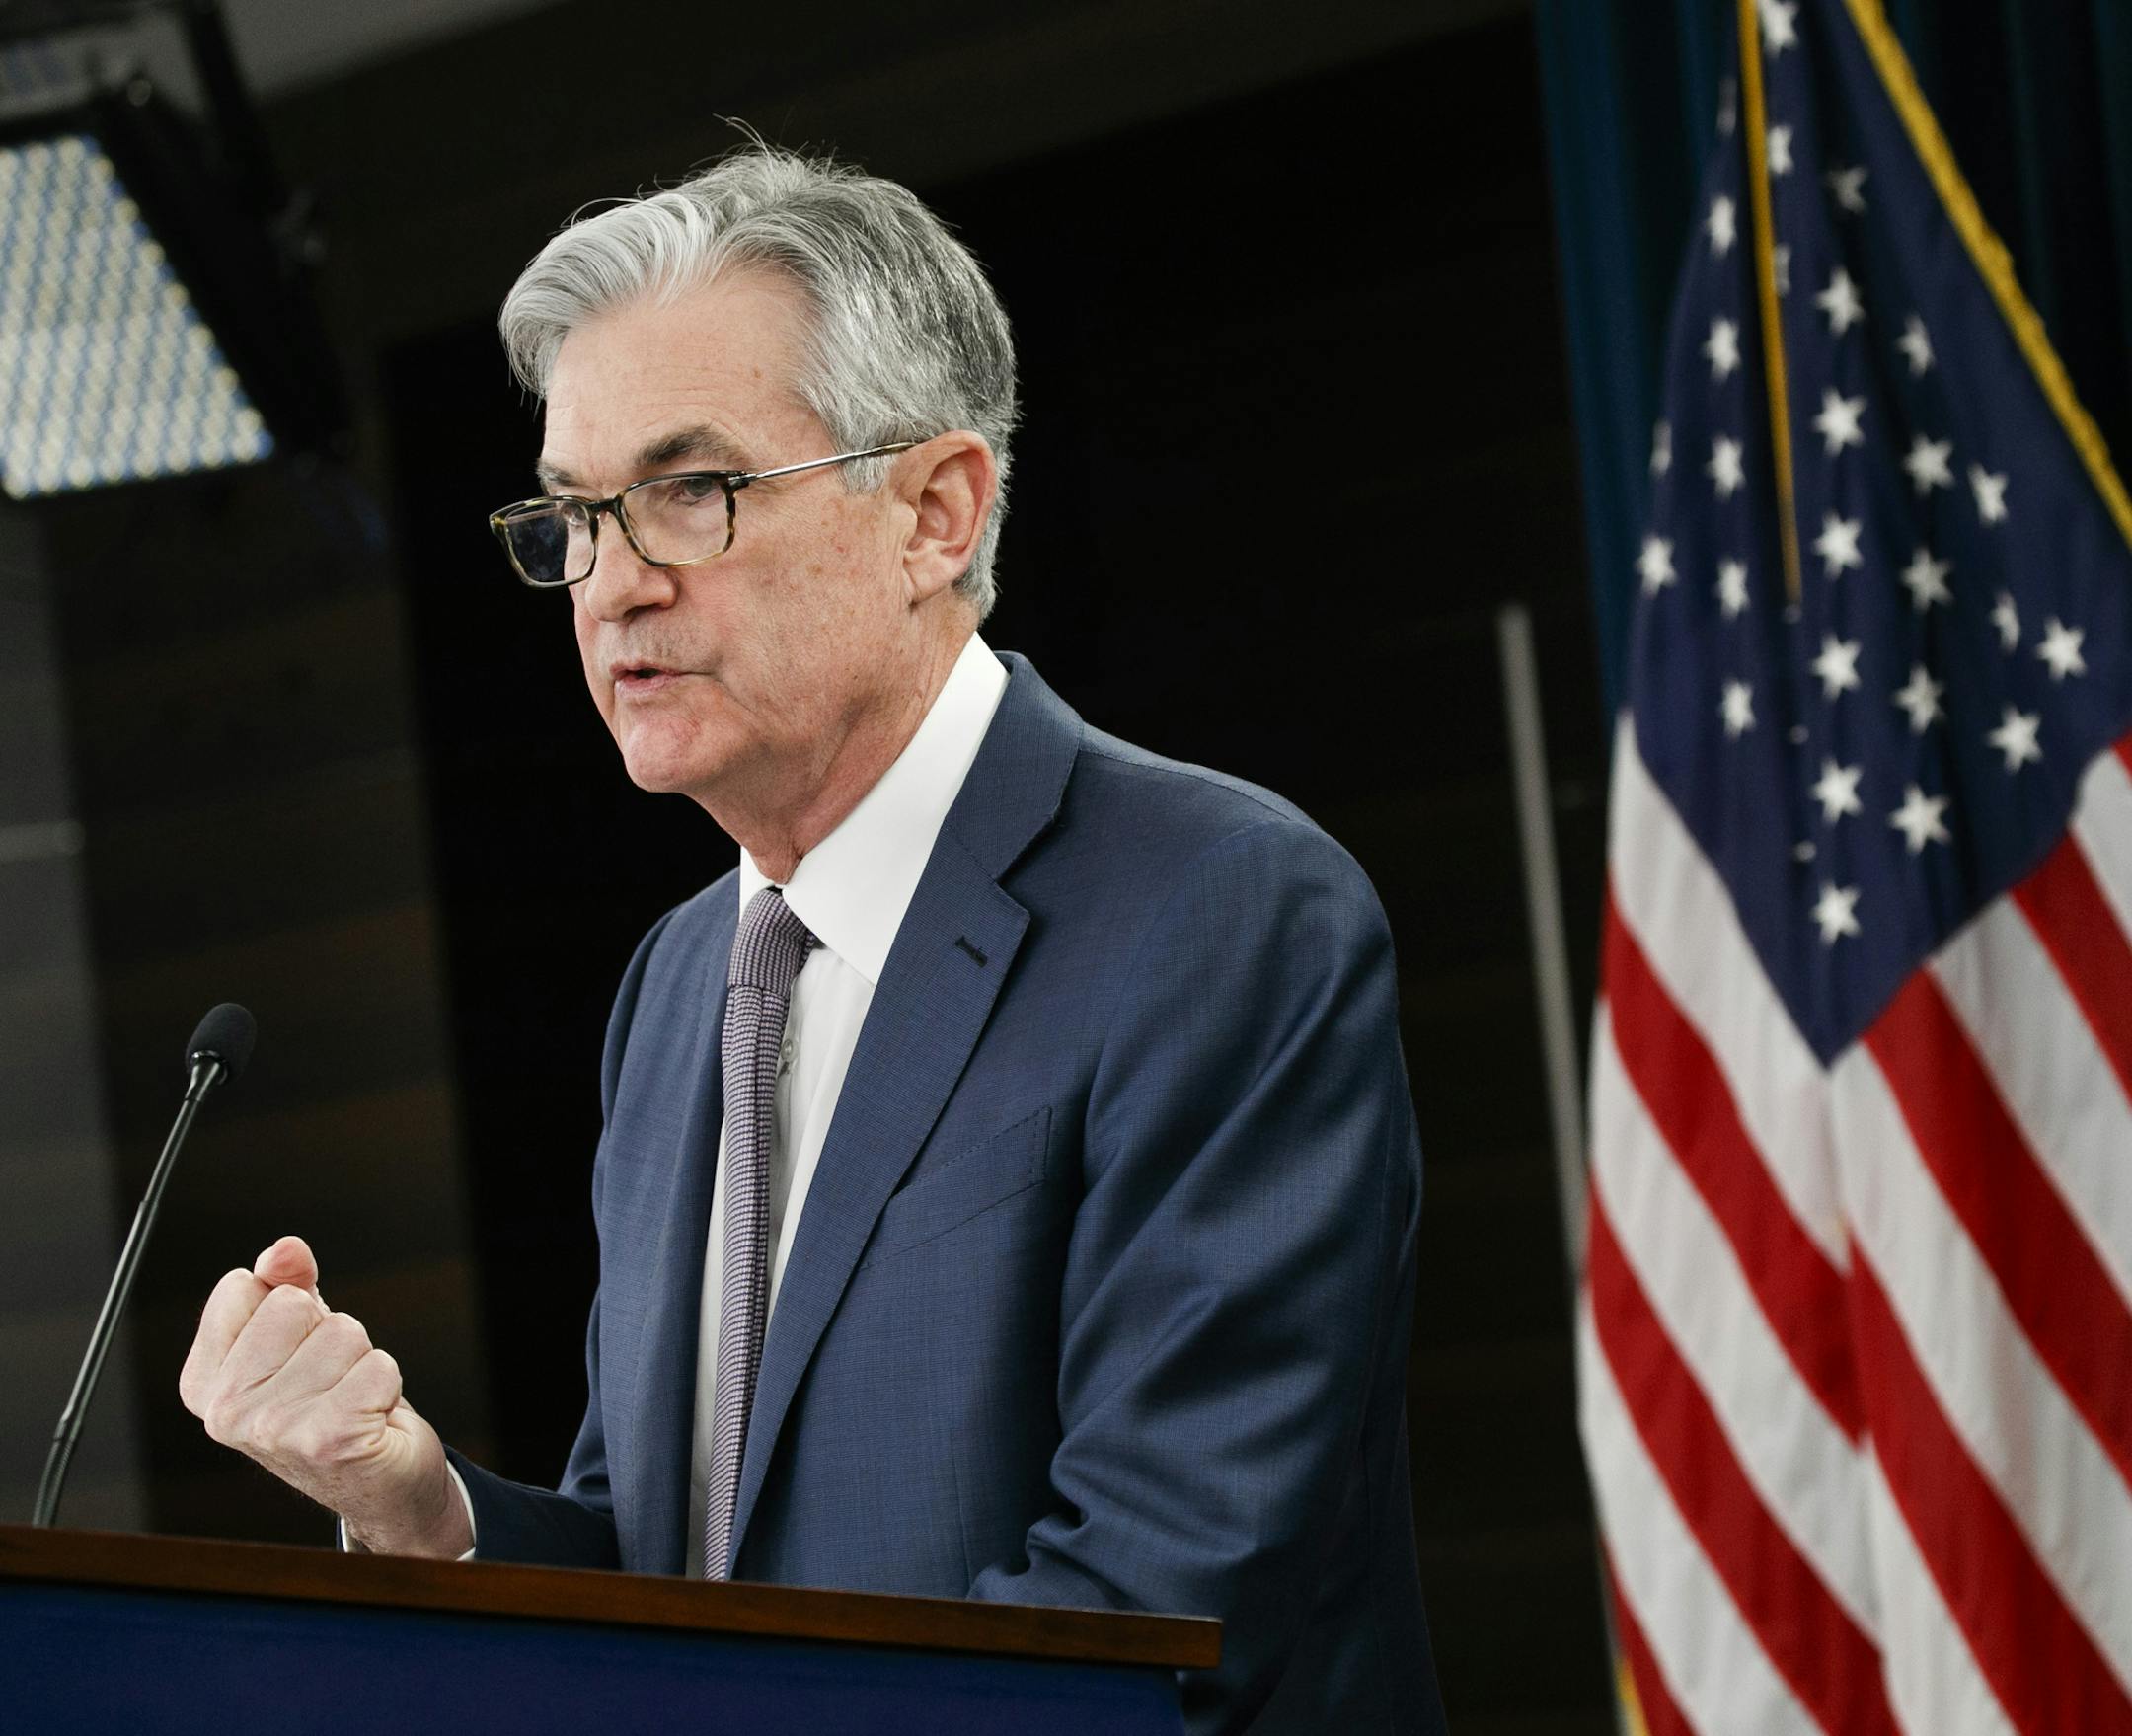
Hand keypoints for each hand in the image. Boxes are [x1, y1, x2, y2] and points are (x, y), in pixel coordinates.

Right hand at [178, 1235, 470, 1557]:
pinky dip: (386, 1383)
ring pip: (343, 1332)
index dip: (286, 1307)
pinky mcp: (328, 1440)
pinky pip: (378, 1365)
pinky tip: (370, 1417)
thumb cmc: (334, 1401)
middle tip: (330, 1380)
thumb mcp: (303, 1335)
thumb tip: (283, 1249)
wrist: (377, 1482)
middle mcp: (226, 1411)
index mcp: (204, 1383)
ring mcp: (273, 1430)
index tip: (294, 1351)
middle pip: (294, 1304)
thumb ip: (287, 1282)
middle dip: (328, 1332)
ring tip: (351, 1399)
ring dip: (360, 1360)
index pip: (241, 1286)